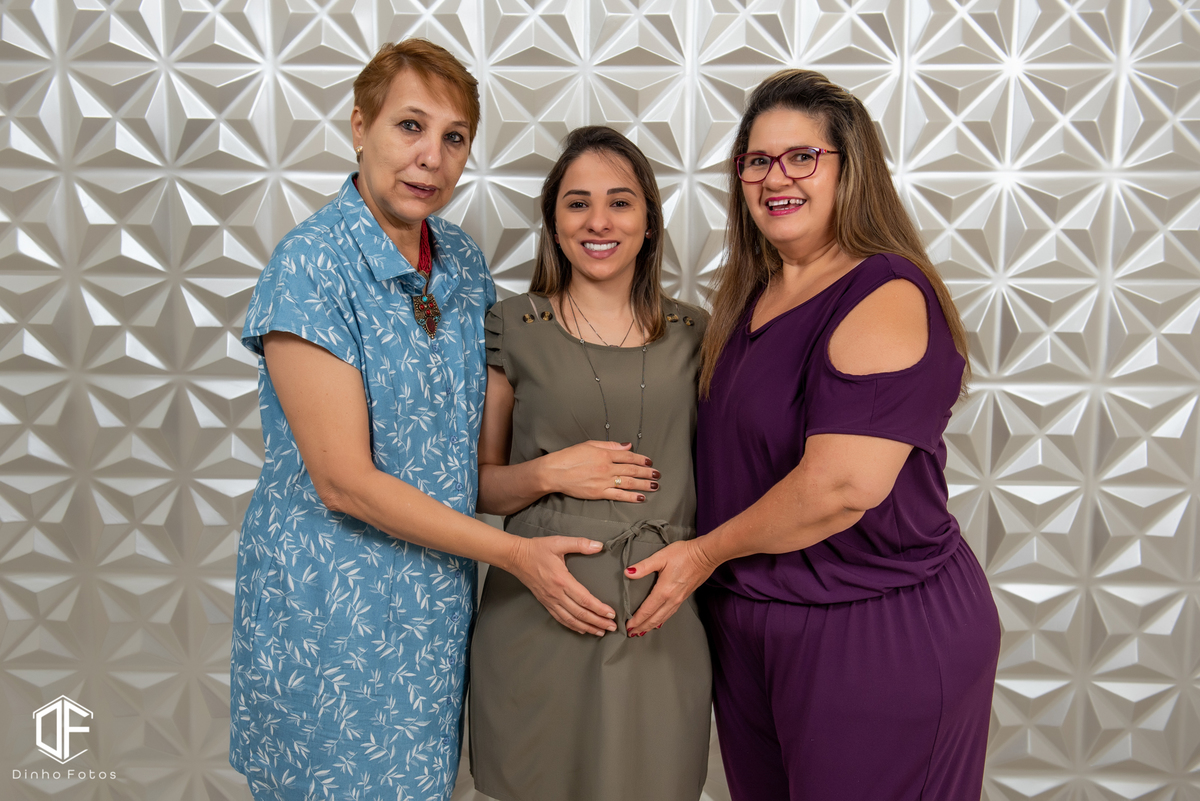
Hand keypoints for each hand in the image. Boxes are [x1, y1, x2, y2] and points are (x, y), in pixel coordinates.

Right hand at [506, 535, 617, 635]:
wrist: (516, 557)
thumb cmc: (537, 549)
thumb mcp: (559, 542)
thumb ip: (580, 544)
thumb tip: (599, 546)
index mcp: (562, 580)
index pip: (584, 599)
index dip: (599, 608)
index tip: (611, 614)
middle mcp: (556, 594)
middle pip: (580, 613)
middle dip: (597, 622)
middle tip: (611, 627)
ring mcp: (550, 600)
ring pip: (571, 619)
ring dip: (587, 627)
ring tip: (600, 632)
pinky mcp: (545, 603)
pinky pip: (560, 618)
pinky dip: (572, 626)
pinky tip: (581, 629)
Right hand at [540, 440, 659, 502]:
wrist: (554, 472)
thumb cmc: (569, 457)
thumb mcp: (589, 444)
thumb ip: (610, 446)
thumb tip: (627, 446)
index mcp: (605, 454)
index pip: (629, 456)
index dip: (641, 459)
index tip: (650, 462)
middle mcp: (607, 467)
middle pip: (632, 469)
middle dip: (647, 472)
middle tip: (658, 474)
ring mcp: (603, 481)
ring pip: (629, 482)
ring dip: (644, 484)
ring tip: (655, 485)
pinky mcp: (598, 493)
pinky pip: (618, 495)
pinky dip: (631, 497)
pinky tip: (641, 498)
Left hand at [623, 539, 720, 635]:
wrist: (705, 555)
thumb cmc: (684, 554)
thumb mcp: (660, 557)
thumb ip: (644, 566)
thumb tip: (628, 572)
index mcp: (664, 591)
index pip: (647, 610)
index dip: (637, 620)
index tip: (628, 626)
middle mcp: (672, 599)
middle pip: (654, 618)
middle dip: (642, 627)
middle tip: (632, 633)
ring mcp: (679, 599)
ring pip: (663, 618)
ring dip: (651, 626)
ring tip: (642, 631)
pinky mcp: (684, 597)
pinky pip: (670, 613)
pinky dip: (662, 620)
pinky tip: (659, 622)